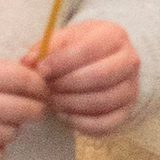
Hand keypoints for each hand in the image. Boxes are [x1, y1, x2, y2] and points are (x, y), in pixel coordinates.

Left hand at [39, 13, 143, 134]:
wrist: (104, 61)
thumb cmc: (80, 48)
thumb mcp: (65, 39)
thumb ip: (45, 48)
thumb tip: (27, 62)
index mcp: (114, 35)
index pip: (88, 49)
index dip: (61, 62)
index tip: (41, 70)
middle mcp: (130, 61)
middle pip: (99, 76)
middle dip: (67, 85)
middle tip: (47, 88)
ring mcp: (132, 88)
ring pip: (102, 101)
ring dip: (71, 104)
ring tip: (54, 100)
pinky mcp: (126, 112)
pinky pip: (105, 124)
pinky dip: (81, 123)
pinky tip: (65, 115)